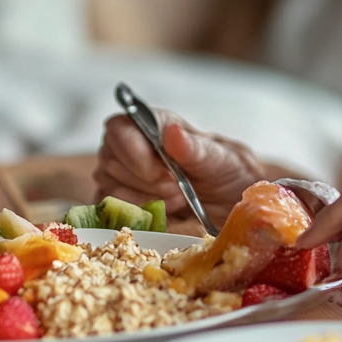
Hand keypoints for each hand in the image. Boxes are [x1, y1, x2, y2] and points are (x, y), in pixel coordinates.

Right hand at [93, 112, 267, 224]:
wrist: (231, 201)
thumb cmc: (226, 172)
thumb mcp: (221, 160)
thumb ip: (196, 149)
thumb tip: (172, 133)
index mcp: (155, 125)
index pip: (120, 128)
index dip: (134, 154)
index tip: (163, 175)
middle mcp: (132, 145)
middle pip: (112, 162)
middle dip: (146, 183)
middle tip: (179, 190)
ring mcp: (123, 173)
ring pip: (111, 188)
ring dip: (146, 201)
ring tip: (178, 200)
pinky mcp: (121, 201)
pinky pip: (113, 211)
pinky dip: (139, 216)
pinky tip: (164, 212)